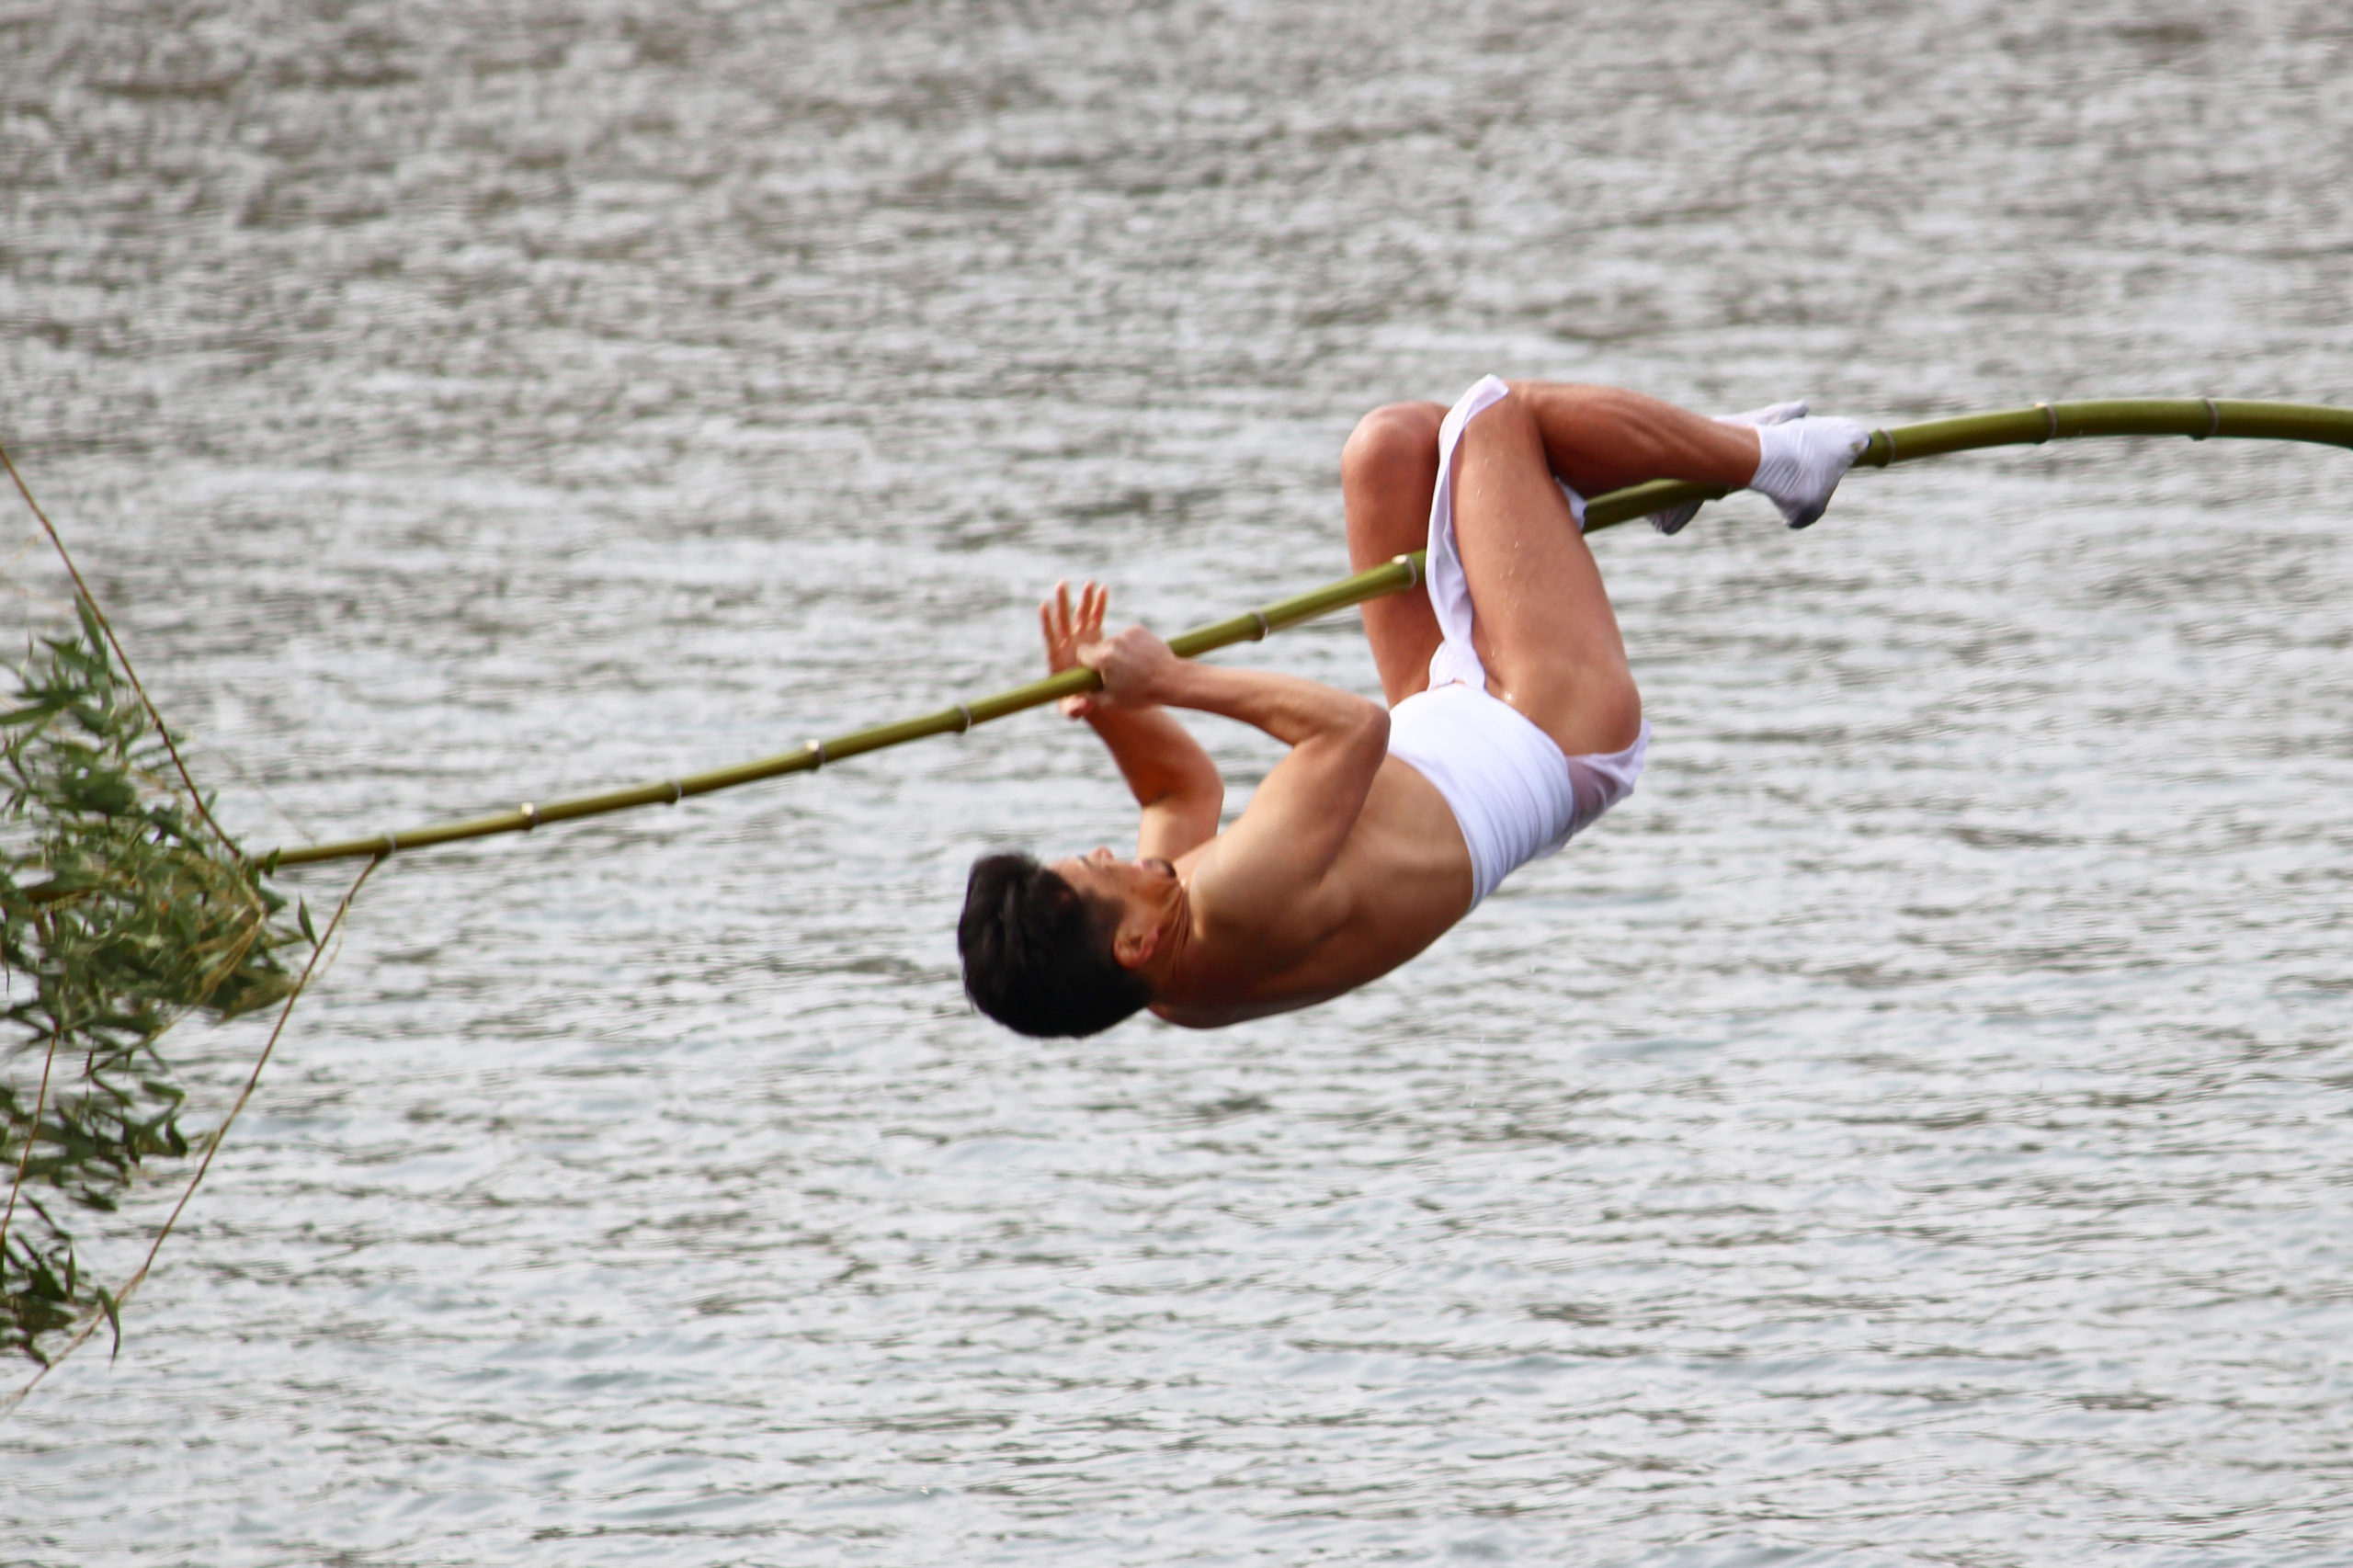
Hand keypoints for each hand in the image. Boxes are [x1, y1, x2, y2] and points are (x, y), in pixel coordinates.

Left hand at [1041, 579, 1112, 719]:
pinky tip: (1103, 589)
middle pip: (1064, 620)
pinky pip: (1096, 617)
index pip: (1050, 636)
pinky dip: (1099, 604)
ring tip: (1090, 584)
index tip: (1044, 606)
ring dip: (1084, 599)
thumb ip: (1074, 709)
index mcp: (1057, 656)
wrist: (1086, 692)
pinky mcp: (1092, 636)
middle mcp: (1067, 643)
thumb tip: (1082, 708)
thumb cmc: (1073, 702)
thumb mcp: (1072, 708)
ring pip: (1081, 615)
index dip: (1047, 622)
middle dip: (1063, 602)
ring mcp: (1080, 637)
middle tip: (1062, 585)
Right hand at [1075, 623, 1181, 713]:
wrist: (1172, 680)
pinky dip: (1131, 645)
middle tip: (1117, 674)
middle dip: (1103, 659)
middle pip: (1099, 648)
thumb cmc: (1141, 694)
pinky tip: (1141, 659)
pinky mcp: (1139, 630)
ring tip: (1133, 668)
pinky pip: (1127, 637)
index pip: (1082, 653)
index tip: (1094, 672)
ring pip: (1114, 642)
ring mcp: (1127, 634)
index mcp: (1102, 658)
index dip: (1086, 664)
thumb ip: (1091, 695)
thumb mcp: (1111, 702)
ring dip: (1118, 652)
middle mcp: (1113, 641)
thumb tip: (1082, 690)